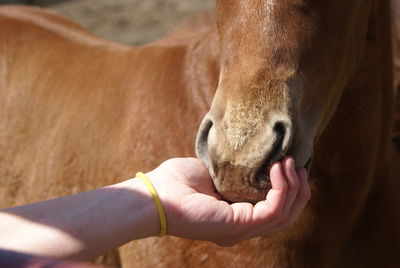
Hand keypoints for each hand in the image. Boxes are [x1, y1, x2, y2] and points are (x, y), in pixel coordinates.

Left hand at [146, 157, 309, 245]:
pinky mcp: (238, 224)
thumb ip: (234, 171)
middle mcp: (242, 227)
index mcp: (236, 216)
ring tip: (289, 162)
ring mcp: (241, 229)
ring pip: (284, 215)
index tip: (289, 163)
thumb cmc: (177, 181)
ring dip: (293, 187)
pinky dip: (281, 188)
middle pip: (285, 216)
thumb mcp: (212, 172)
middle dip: (298, 190)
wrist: (157, 194)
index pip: (273, 210)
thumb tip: (252, 158)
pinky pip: (273, 209)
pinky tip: (277, 167)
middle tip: (298, 165)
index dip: (288, 190)